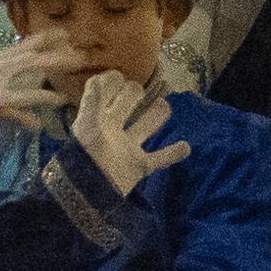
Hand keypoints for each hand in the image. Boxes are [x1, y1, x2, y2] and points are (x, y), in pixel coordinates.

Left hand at [71, 71, 191, 196]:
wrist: (88, 193)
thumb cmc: (84, 157)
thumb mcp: (85, 126)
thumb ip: (93, 102)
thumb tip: (99, 79)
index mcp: (98, 118)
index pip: (103, 91)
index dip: (111, 81)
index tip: (119, 77)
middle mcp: (112, 129)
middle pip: (127, 104)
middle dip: (134, 93)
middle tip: (139, 91)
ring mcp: (127, 147)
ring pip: (145, 126)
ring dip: (155, 116)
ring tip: (164, 106)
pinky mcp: (138, 166)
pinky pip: (159, 159)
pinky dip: (173, 154)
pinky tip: (186, 146)